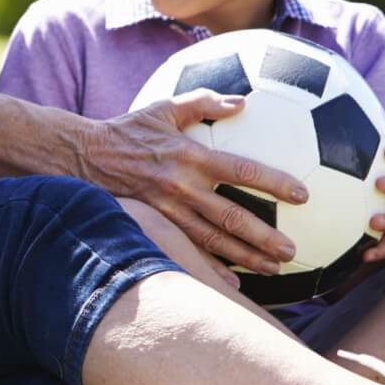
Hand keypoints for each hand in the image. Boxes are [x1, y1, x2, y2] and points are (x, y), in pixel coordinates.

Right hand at [84, 91, 308, 273]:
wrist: (81, 155)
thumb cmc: (126, 129)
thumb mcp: (162, 108)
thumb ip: (202, 102)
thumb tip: (242, 102)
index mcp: (189, 156)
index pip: (241, 170)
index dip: (273, 182)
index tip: (302, 195)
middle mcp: (181, 186)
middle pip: (231, 216)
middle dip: (264, 236)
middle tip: (292, 250)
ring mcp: (166, 210)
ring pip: (212, 240)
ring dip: (245, 256)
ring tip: (274, 269)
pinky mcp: (152, 224)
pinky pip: (185, 250)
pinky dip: (209, 267)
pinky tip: (232, 282)